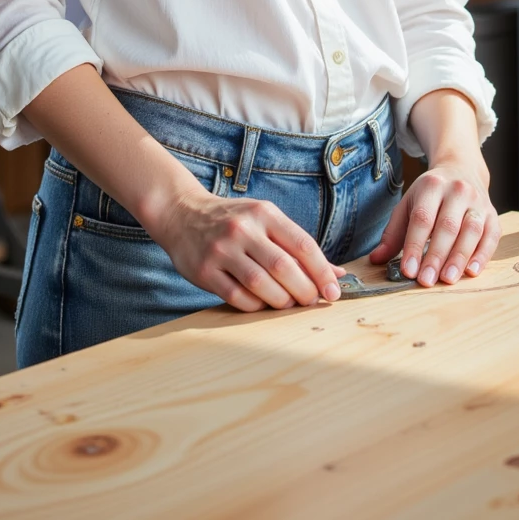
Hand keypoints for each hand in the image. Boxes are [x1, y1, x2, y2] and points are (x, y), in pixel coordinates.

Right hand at [149, 190, 346, 312]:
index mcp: (264, 213)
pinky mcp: (204, 271)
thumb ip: (298, 245)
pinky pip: (237, 297)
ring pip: (261, 285)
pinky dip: (256, 306)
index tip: (333, 291)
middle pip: (284, 268)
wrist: (182, 213)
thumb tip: (337, 274)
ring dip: (281, 301)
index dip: (322, 272)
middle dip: (305, 291)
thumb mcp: (265, 220)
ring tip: (288, 303)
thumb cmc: (233, 220)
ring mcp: (222, 250)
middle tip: (311, 301)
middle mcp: (243, 229)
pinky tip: (261, 303)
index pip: (302, 244)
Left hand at [368, 163, 498, 284]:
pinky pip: (491, 236)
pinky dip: (483, 255)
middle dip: (436, 256)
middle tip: (426, 280)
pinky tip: (472, 271)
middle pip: (447, 226)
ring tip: (447, 279)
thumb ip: (393, 233)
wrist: (462, 170)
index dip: (415, 246)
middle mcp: (457, 191)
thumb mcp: (408, 204)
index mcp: (431, 186)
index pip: (422, 218)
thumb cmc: (431, 194)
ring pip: (471, 231)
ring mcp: (478, 202)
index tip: (408, 270)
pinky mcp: (493, 214)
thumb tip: (376, 259)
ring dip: (459, 257)